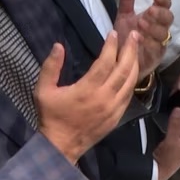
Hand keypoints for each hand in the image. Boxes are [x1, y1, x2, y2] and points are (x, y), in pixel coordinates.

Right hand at [36, 35, 139, 163]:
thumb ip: (51, 67)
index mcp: (87, 90)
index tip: (114, 33)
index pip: (105, 62)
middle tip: (135, 35)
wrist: (60, 147)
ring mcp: (113, 108)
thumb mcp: (43, 91)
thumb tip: (58, 46)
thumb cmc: (51, 116)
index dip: (111, 46)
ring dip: (135, 63)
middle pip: (124, 70)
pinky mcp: (117, 117)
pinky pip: (129, 95)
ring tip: (136, 49)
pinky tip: (133, 71)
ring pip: (131, 82)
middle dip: (130, 50)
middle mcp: (104, 98)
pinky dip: (133, 81)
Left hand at [112, 0, 172, 75]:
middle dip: (160, 13)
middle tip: (149, 10)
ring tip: (140, 24)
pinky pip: (157, 48)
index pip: (166, 5)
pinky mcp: (155, 56)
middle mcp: (160, 29)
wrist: (120, 62)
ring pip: (165, 33)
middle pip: (169, 18)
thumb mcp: (124, 16)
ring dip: (154, 27)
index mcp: (154, 17)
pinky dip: (149, 42)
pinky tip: (139, 37)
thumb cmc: (126, 37)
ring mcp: (159, 43)